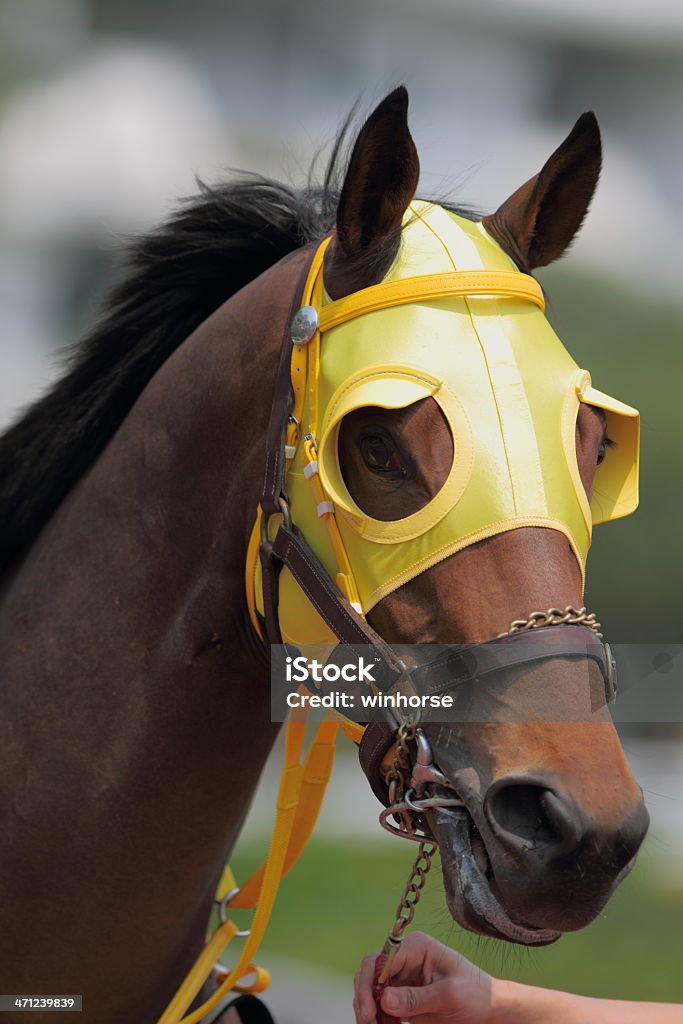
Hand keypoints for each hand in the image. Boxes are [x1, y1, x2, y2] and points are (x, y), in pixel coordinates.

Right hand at [353, 931, 495, 1023]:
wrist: (489, 1010)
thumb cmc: (475, 995)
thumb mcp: (449, 996)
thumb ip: (417, 998)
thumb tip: (383, 999)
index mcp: (416, 947)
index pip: (379, 959)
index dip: (368, 984)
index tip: (369, 1012)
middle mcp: (404, 958)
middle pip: (369, 973)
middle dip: (364, 998)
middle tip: (367, 1023)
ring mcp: (402, 977)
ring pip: (370, 990)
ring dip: (367, 1010)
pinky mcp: (402, 995)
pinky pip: (379, 1005)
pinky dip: (377, 1018)